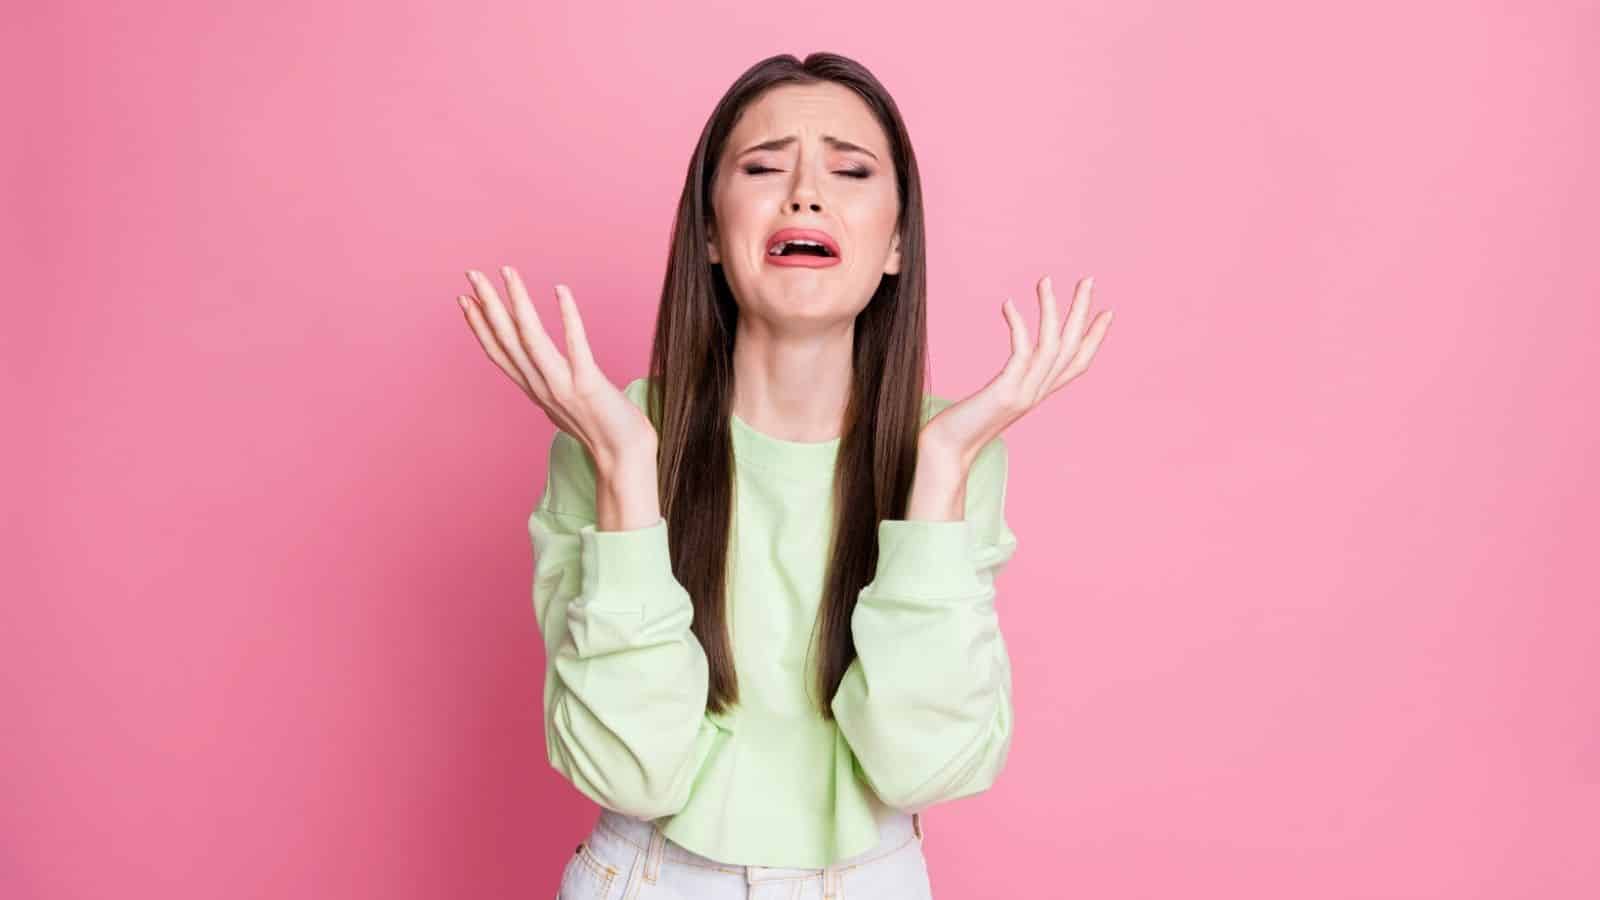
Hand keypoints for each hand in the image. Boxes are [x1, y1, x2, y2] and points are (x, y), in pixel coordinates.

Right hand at [456, 266, 658, 471]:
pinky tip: (561, 290)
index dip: (480, 325)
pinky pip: (576, 345)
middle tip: (472, 272)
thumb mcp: (566, 406)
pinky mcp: (588, 385)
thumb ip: (550, 385)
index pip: (499, 353)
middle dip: (488, 304)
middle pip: (507, 340)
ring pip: (531, 338)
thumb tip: (543, 371)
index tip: (466, 298)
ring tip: (508, 272)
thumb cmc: (603, 431)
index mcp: (535, 390)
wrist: (625, 460)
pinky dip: (568, 317)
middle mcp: (542, 388)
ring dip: (517, 303)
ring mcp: (563, 386)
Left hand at [921, 274, 1112, 466]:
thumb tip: (1014, 366)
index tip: (1107, 311)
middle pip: (1071, 349)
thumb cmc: (960, 426)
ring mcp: (1024, 395)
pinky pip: (1021, 353)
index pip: (1077, 364)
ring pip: (1052, 346)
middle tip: (1088, 279)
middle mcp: (1037, 394)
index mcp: (1037, 395)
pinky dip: (1018, 326)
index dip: (1095, 338)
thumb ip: (1009, 384)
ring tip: (1046, 280)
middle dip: (1082, 312)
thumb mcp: (993, 401)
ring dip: (1050, 309)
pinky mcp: (1005, 394)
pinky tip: (1009, 304)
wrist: (944, 452)